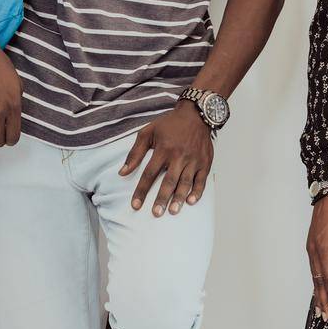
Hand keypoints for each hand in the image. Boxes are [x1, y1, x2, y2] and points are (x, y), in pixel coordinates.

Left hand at [120, 102, 212, 216]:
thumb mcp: (148, 132)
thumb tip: (122, 172)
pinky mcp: (205, 162)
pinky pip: (201, 179)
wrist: (196, 114)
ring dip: (179, 197)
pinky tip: (191, 201)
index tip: (135, 205)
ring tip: (173, 211)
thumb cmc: (170, 124)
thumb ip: (135, 153)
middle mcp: (179, 156)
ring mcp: (193, 160)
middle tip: (156, 213)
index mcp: (164, 149)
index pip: (150, 173)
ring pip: (185, 182)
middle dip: (162, 198)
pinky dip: (197, 191)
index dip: (142, 190)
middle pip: (169, 181)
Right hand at [306, 192, 327, 320]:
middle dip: (321, 300)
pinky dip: (315, 281)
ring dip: (317, 293)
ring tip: (319, 308)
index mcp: (324, 249)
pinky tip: (317, 287)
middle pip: (317, 281)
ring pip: (313, 276)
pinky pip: (313, 268)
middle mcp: (314, 251)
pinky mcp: (311, 245)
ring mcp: (311, 248)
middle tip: (325, 317)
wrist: (327, 196)